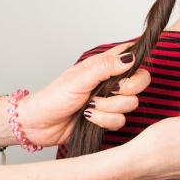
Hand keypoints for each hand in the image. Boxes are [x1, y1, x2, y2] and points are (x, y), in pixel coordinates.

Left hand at [16, 43, 150, 146]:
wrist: (39, 124)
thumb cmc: (53, 97)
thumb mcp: (79, 78)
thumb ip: (106, 67)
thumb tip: (129, 58)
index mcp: (104, 66)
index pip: (131, 55)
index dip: (136, 59)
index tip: (126, 69)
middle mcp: (111, 82)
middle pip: (141, 81)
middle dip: (127, 89)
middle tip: (109, 90)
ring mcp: (110, 101)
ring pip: (131, 103)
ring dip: (109, 107)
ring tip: (90, 106)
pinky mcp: (107, 119)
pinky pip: (120, 121)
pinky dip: (104, 120)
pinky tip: (89, 117)